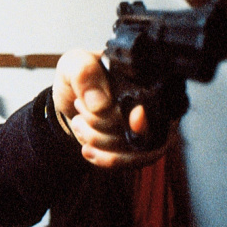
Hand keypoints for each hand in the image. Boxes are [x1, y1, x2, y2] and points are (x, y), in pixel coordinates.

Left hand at [53, 49, 164, 167]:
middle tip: (81, 108)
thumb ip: (85, 73)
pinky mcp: (136, 147)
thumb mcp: (73, 64)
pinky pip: (129, 163)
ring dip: (100, 141)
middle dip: (104, 125)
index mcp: (144, 79)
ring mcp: (146, 128)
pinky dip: (104, 159)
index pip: (156, 105)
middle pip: (144, 131)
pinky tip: (87, 150)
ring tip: (79, 124)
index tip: (134, 118)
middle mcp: (152, 105)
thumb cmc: (77, 77)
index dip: (146, 118)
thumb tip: (102, 104)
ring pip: (136, 151)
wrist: (70, 99)